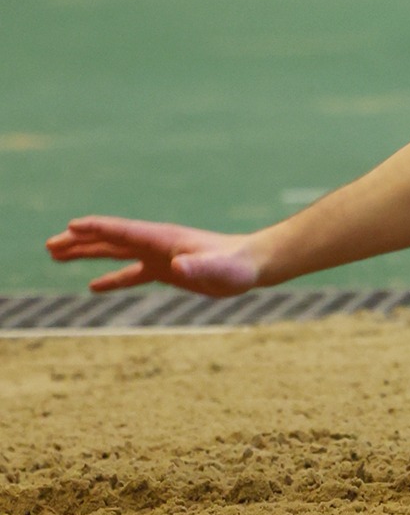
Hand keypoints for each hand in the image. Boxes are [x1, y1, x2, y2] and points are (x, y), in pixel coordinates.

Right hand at [46, 217, 262, 296]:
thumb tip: (179, 264)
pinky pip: (131, 273)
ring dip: (87, 253)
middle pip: (110, 239)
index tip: (70, 227)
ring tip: (57, 255)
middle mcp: (157, 243)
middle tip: (50, 245)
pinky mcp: (166, 270)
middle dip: (80, 241)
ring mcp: (160, 256)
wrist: (254, 265)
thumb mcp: (218, 268)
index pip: (122, 231)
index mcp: (163, 239)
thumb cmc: (238, 266)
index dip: (96, 229)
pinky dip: (111, 278)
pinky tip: (93, 286)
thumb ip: (199, 265)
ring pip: (115, 252)